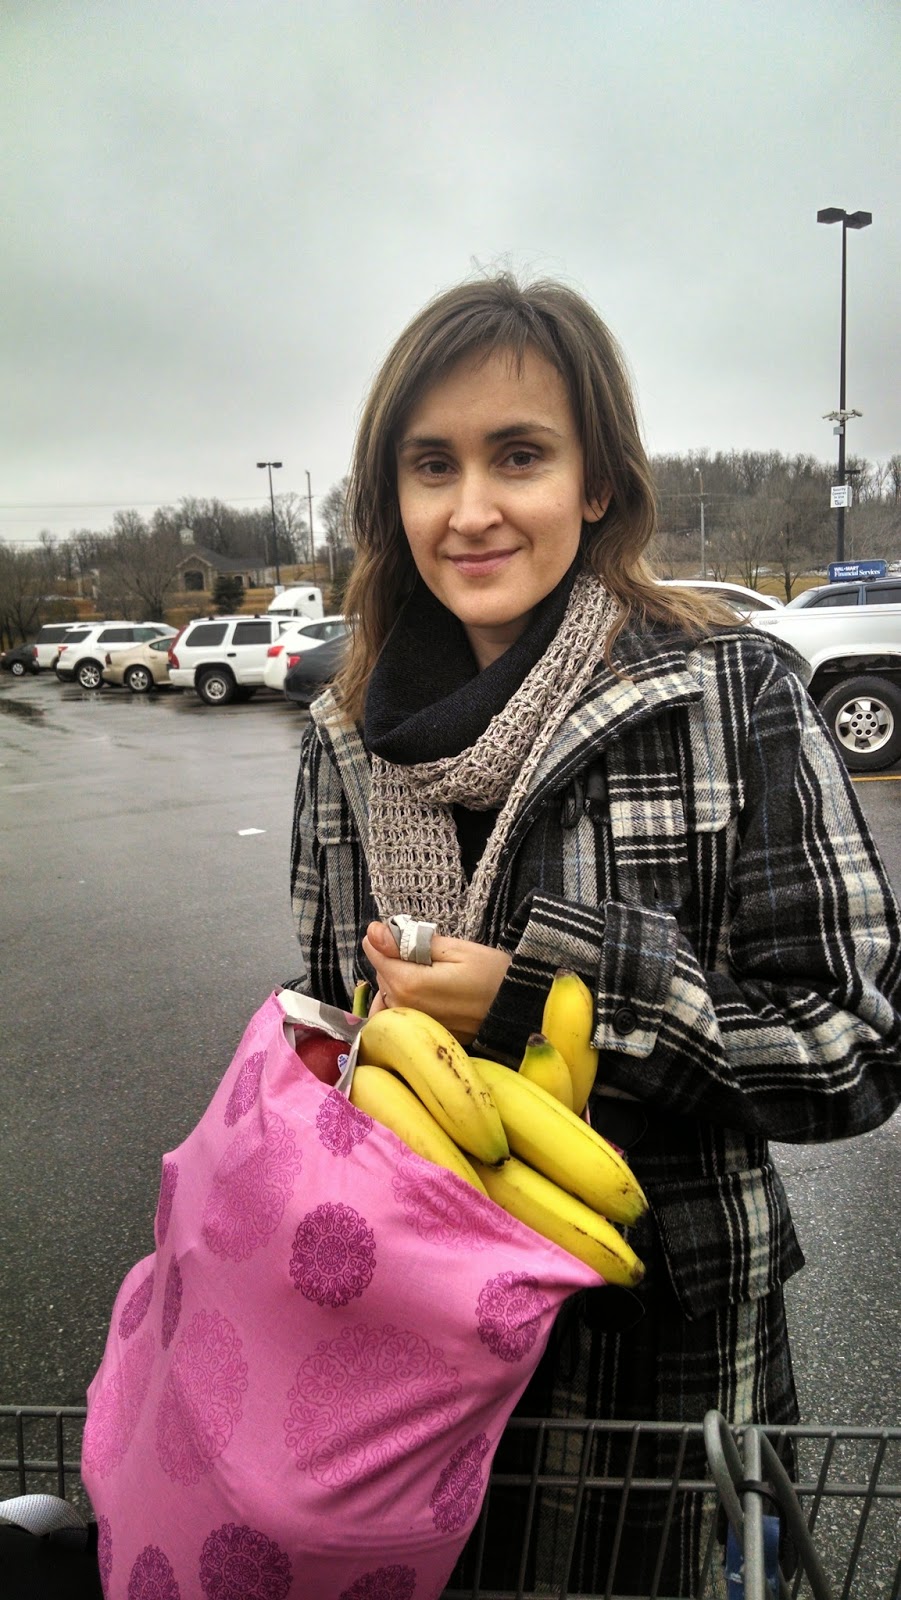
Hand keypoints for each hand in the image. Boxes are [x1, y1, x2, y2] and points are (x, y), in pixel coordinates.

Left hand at [362, 921, 510, 1044]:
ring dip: (398, 979)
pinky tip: (419, 993)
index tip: (400, 931)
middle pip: (381, 974)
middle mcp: (403, 1008)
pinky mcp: (421, 1033)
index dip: (383, 938)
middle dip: (394, 959)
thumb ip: (410, 942)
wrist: (519, 1012)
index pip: (375, 954)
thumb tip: (372, 932)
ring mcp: (411, 1025)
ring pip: (387, 993)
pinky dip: (401, 1000)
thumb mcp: (455, 949)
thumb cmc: (493, 974)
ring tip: (426, 972)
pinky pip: (398, 1012)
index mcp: (408, 984)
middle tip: (424, 951)